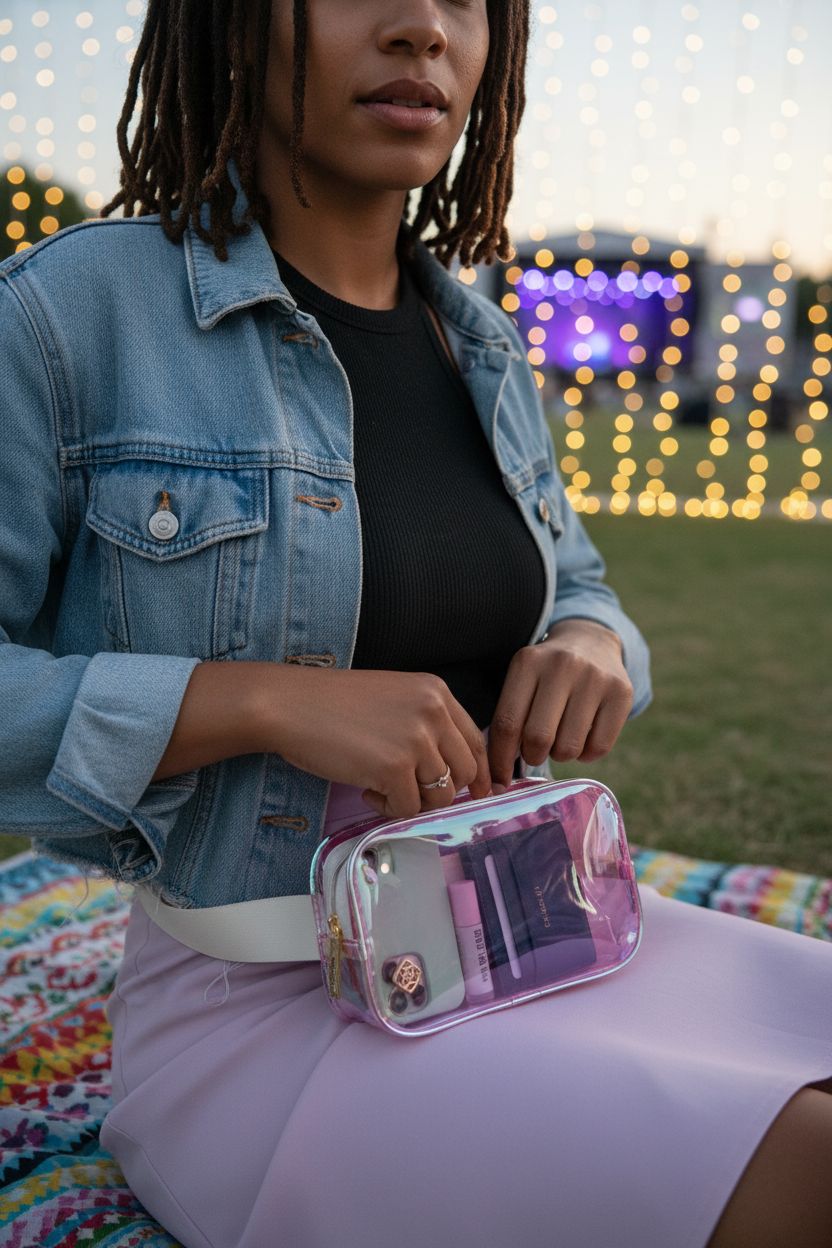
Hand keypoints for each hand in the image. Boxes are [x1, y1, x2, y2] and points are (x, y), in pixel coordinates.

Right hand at [263, 666, 492, 819]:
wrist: (289, 704)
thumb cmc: (331, 704)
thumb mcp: (393, 699)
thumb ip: (424, 724)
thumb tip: (448, 770)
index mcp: (436, 692)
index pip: (475, 741)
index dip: (479, 773)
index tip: (477, 792)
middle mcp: (433, 712)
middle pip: (465, 772)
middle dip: (442, 791)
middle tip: (410, 792)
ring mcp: (416, 740)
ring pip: (441, 795)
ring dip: (412, 800)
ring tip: (381, 787)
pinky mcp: (395, 768)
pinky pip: (409, 808)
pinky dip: (388, 807)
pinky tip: (366, 789)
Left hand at [487, 619, 633, 786]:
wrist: (591, 643)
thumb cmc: (546, 676)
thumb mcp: (522, 682)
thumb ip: (509, 720)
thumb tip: (497, 778)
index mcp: (528, 662)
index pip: (507, 723)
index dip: (500, 760)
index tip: (498, 782)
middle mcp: (562, 665)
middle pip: (538, 738)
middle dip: (533, 756)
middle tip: (535, 751)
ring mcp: (595, 677)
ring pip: (569, 748)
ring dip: (560, 755)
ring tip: (560, 737)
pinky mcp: (621, 692)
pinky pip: (599, 748)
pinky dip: (587, 754)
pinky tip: (583, 736)